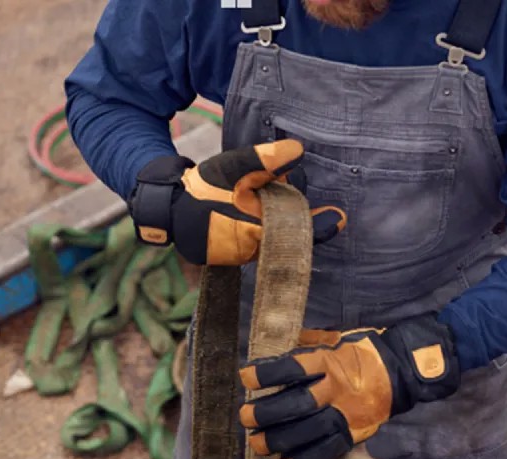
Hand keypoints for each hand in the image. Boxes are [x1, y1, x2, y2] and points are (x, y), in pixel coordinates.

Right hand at [129, 141, 346, 264]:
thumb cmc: (202, 187)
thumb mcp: (233, 166)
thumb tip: (299, 150)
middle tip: (292, 199)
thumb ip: (265, 160)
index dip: (318, 225)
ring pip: (270, 242)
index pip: (297, 232)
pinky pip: (255, 246)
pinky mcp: (230, 260)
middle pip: (284, 238)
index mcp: (256, 230)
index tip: (339, 218)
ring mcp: (240, 259)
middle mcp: (251, 251)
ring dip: (276, 226)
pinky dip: (261, 233)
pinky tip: (255, 215)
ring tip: (264, 204)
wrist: (167, 210)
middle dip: (293, 221)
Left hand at [239, 314, 459, 458]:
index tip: (245, 378)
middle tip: (245, 418)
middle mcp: (337, 388)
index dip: (267, 375)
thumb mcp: (334, 338)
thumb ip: (305, 344)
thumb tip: (272, 349)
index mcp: (330, 360)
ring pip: (308, 432)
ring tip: (257, 445)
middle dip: (267, 413)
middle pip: (296, 404)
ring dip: (279, 440)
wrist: (402, 370)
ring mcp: (347, 413)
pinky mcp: (355, 432)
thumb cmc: (361, 350)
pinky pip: (327, 450)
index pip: (292, 368)